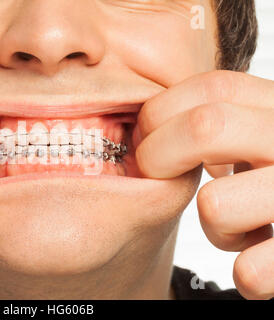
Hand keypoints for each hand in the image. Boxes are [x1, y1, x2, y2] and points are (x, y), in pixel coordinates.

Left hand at [133, 71, 273, 299]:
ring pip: (215, 204)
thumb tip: (147, 124)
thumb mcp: (255, 137)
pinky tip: (258, 262)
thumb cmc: (271, 181)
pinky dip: (246, 273)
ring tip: (235, 226)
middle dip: (159, 157)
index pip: (213, 88)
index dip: (162, 115)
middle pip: (206, 127)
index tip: (147, 141)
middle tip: (161, 178)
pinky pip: (251, 270)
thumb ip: (217, 123)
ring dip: (213, 226)